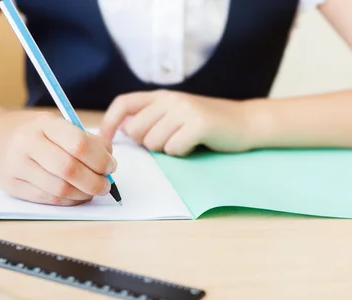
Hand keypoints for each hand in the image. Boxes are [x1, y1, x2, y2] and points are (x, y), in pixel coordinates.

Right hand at [0, 111, 116, 205]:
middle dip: (95, 181)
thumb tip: (109, 161)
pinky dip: (70, 200)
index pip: (78, 143)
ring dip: (84, 194)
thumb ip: (84, 139)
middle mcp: (27, 144)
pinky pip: (49, 199)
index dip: (100, 159)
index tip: (111, 166)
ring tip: (93, 190)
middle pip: (69, 169)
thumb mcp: (56, 124)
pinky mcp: (14, 187)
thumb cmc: (33, 132)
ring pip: (60, 189)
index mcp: (43, 124)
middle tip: (106, 184)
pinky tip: (77, 195)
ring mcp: (17, 167)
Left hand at [100, 90, 256, 155]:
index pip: (123, 103)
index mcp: (161, 96)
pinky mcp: (199, 124)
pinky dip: (182, 153)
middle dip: (148, 144)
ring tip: (185, 141)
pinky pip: (173, 148)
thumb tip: (123, 130)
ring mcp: (185, 109)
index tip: (105, 141)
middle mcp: (171, 99)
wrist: (246, 123)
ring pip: (154, 143)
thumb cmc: (206, 125)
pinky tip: (196, 144)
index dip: (109, 122)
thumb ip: (150, 119)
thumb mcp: (175, 116)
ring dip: (167, 149)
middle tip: (169, 140)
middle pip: (136, 130)